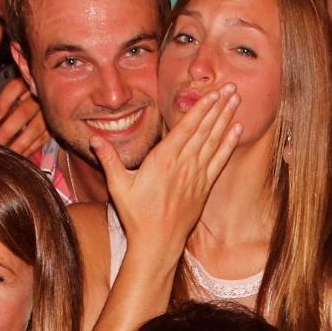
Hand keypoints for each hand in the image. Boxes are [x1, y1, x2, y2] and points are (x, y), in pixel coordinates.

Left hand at [0, 79, 50, 157]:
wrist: (49, 95)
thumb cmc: (23, 97)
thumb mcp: (9, 97)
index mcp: (25, 83)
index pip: (14, 89)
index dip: (4, 102)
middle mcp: (39, 95)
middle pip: (23, 112)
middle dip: (7, 130)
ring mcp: (49, 111)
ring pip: (35, 128)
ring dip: (20, 143)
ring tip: (6, 154)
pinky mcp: (55, 124)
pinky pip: (44, 138)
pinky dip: (32, 148)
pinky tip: (20, 156)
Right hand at [101, 83, 241, 260]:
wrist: (157, 243)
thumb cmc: (136, 216)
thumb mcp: (118, 186)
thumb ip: (109, 159)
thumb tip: (93, 138)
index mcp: (163, 160)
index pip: (186, 127)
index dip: (202, 107)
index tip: (213, 92)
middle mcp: (184, 165)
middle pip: (205, 129)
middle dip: (219, 106)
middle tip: (231, 87)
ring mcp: (196, 176)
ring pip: (215, 141)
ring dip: (226, 119)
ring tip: (237, 100)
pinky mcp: (204, 188)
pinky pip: (220, 160)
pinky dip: (229, 144)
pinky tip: (237, 130)